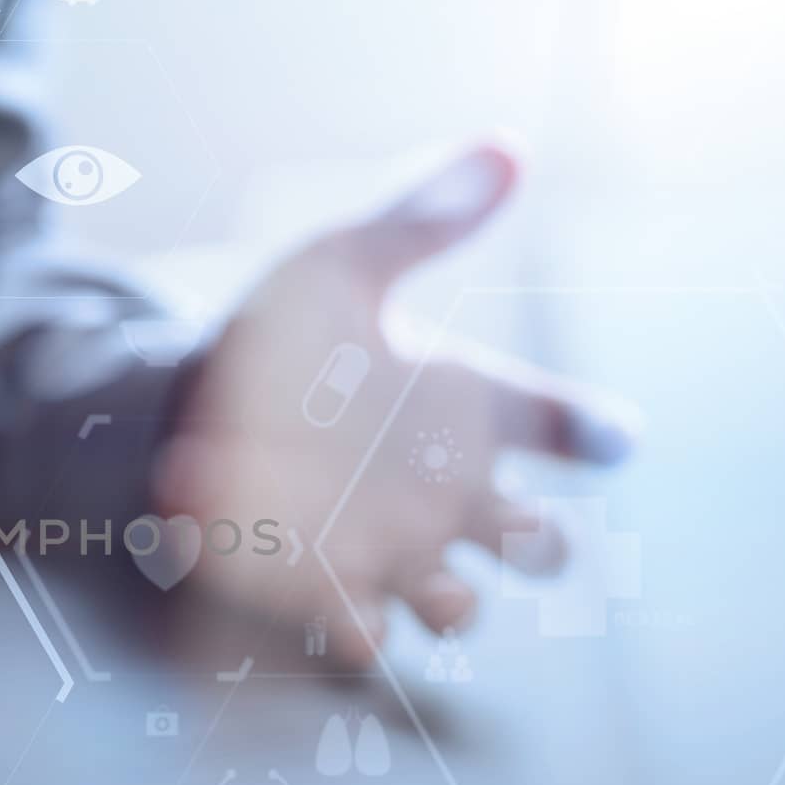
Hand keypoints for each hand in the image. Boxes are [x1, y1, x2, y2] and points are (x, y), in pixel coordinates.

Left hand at [153, 144, 637, 665]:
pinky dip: (362, 634)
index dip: (591, 433)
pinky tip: (348, 616)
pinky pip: (363, 635)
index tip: (609, 437)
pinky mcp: (323, 591)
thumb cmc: (272, 345)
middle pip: (533, 544)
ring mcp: (389, 552)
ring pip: (459, 607)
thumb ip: (419, 223)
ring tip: (440, 587)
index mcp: (463, 413)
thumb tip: (507, 149)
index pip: (557, 425)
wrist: (176, 407)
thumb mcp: (338, 269)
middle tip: (518, 529)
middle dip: (540, 548)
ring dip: (457, 603)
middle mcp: (443, 495)